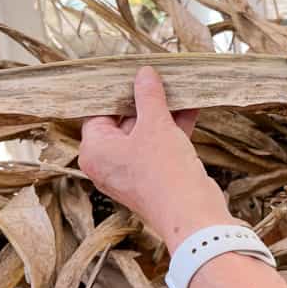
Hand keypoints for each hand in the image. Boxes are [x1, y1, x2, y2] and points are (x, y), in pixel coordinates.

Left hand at [79, 66, 232, 251]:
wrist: (191, 214)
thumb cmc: (164, 172)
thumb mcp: (155, 124)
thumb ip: (148, 96)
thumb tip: (144, 74)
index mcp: (95, 150)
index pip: (98, 112)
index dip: (117, 92)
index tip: (132, 73)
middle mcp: (108, 163)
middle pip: (123, 123)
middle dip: (145, 101)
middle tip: (158, 78)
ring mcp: (131, 173)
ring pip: (145, 135)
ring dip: (163, 114)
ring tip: (179, 89)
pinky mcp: (153, 179)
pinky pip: (159, 148)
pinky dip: (173, 130)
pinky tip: (190, 109)